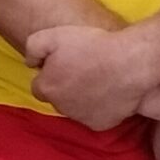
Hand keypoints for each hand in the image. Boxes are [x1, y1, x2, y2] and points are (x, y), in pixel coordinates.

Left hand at [24, 23, 159, 131]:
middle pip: (57, 99)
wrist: (129, 64)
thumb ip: (33, 48)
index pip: (39, 87)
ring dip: (80, 97)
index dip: (49, 74)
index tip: (63, 63)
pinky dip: (99, 107)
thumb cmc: (91, 46)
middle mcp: (61, 108)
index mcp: (48, 88)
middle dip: (64, 87)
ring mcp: (81, 119)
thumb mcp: (54, 35)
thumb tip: (30, 63)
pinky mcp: (101, 124)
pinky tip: (108, 90)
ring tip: (96, 78)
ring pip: (75, 109)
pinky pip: (95, 116)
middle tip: (81, 68)